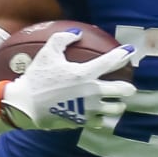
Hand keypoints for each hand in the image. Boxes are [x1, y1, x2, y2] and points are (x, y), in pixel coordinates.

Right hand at [0, 31, 136, 130]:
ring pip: (115, 109)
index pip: (111, 62)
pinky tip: (103, 117)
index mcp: (84, 74)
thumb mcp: (47, 53)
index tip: (131, 50)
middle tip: (129, 88)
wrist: (26, 106)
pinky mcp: (83, 122)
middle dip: (128, 88)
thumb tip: (76, 33)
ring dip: (118, 105)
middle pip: (122, 90)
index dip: (123, 54)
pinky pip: (101, 122)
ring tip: (118, 104)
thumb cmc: (36, 78)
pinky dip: (104, 119)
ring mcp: (89, 109)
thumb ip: (62, 39)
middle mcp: (91, 92)